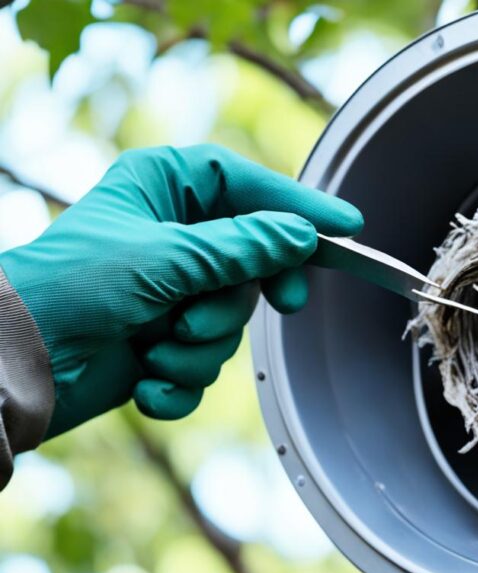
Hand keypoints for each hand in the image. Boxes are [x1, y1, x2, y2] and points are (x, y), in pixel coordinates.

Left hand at [0, 145, 361, 435]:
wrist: (13, 362)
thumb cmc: (70, 286)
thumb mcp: (168, 258)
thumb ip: (244, 247)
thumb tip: (300, 237)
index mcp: (164, 188)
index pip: (250, 187)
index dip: (300, 208)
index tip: (346, 228)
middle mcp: (171, 236)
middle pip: (253, 259)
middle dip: (243, 296)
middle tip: (283, 303)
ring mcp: (168, 292)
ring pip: (231, 319)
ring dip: (202, 343)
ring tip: (161, 345)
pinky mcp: (160, 342)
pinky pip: (204, 363)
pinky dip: (180, 378)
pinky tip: (146, 381)